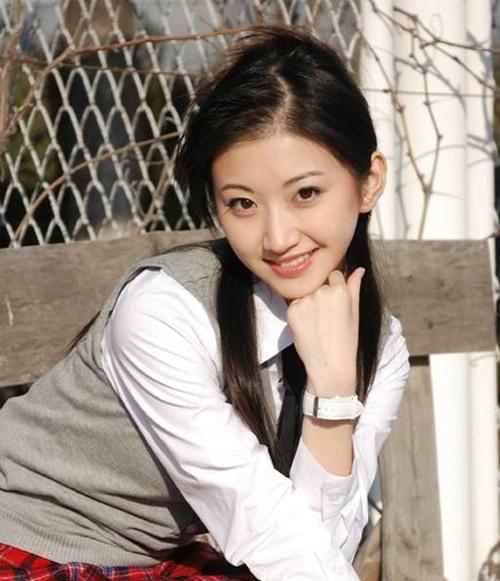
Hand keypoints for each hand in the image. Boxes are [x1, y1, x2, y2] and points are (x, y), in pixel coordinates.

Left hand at [286, 267, 364, 396]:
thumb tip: (359, 268)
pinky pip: (295, 304)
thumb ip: (354, 287)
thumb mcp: (355, 312)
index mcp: (340, 290)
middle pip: (319, 284)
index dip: (335, 289)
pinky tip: (308, 326)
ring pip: (306, 293)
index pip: (335, 274)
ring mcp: (305, 301)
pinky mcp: (292, 310)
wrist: (329, 365)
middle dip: (322, 295)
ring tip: (318, 324)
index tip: (336, 305)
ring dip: (310, 303)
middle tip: (327, 318)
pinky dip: (299, 313)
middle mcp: (321, 292)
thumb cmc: (346, 340)